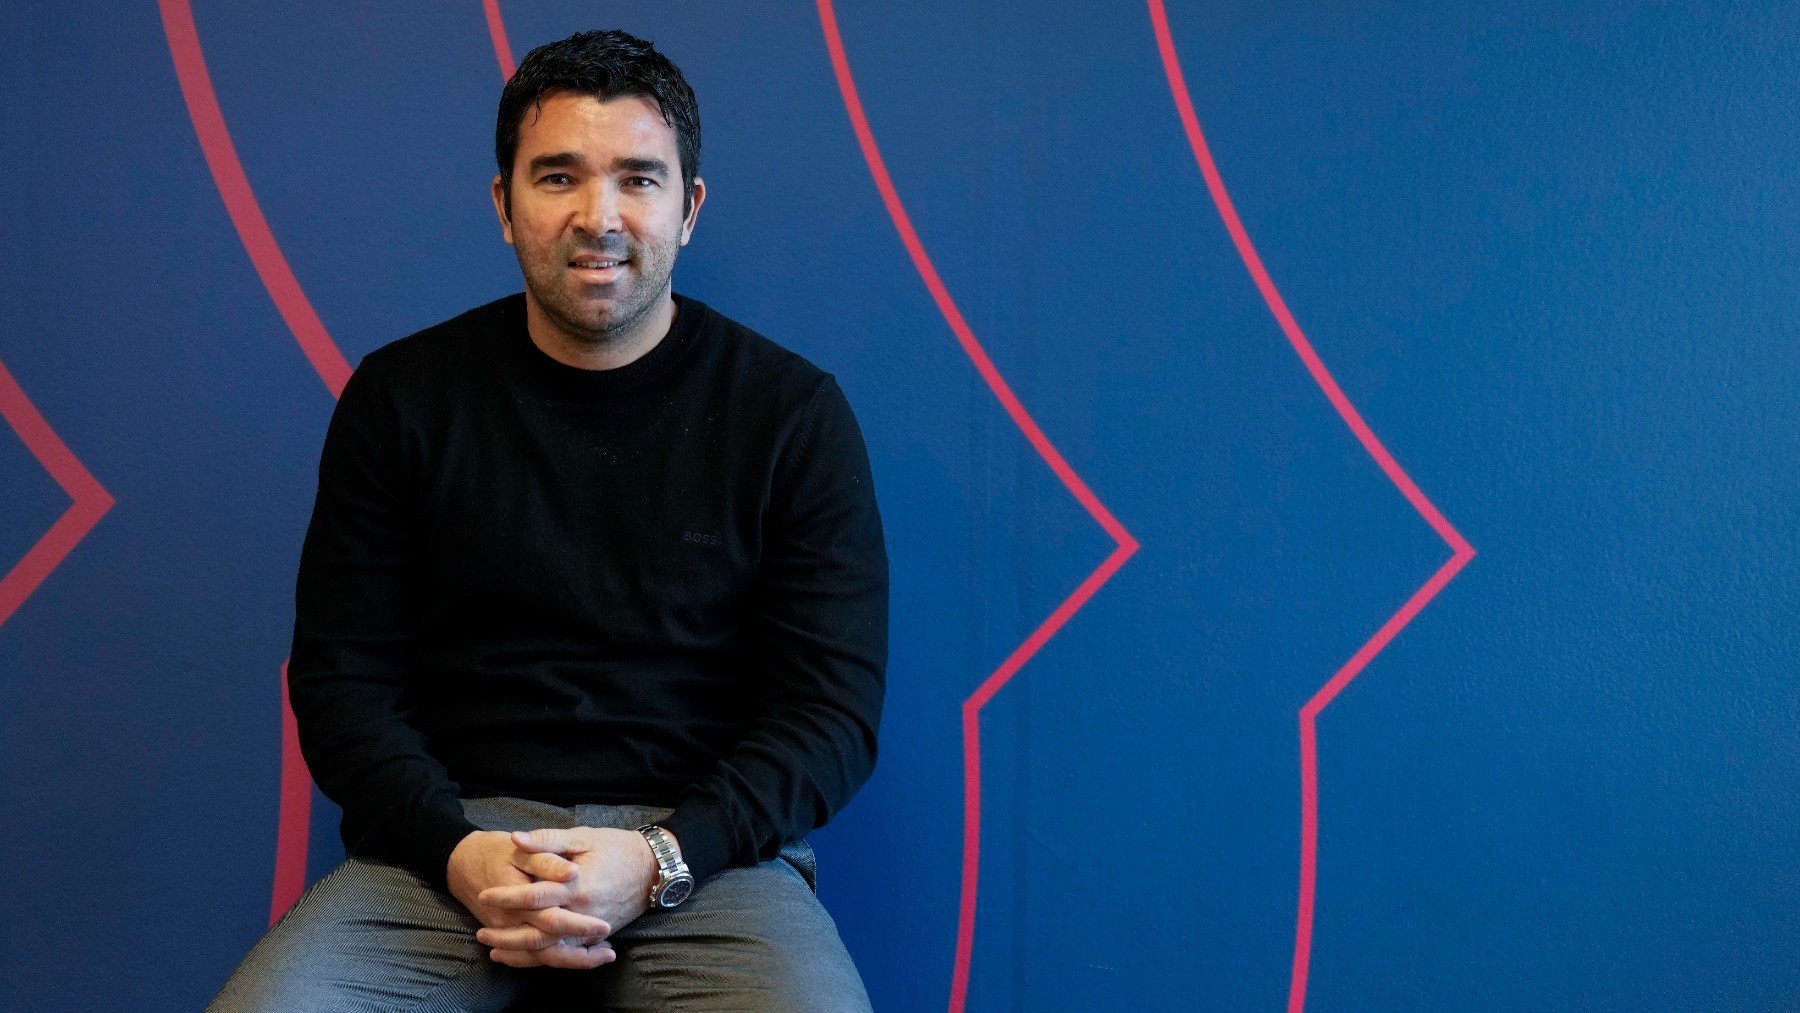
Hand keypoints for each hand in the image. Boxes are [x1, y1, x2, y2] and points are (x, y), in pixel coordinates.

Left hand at [474, 826, 657, 967]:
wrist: (653, 868)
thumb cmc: (617, 848)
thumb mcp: (582, 837)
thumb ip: (547, 840)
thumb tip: (515, 839)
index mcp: (577, 885)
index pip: (535, 895)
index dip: (508, 896)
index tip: (485, 894)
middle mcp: (583, 913)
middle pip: (538, 933)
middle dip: (507, 936)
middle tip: (481, 934)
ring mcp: (591, 928)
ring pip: (550, 951)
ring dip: (520, 954)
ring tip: (494, 952)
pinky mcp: (596, 936)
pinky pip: (567, 955)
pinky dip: (544, 959)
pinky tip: (524, 958)